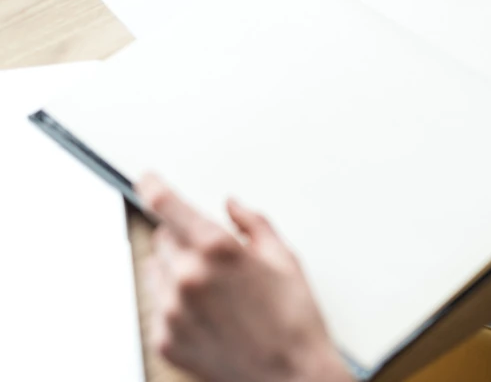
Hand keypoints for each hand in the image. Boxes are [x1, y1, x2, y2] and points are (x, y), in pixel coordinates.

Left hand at [138, 174, 350, 381]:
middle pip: (163, 238)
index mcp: (217, 250)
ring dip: (176, 270)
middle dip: (184, 238)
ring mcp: (172, 311)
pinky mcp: (166, 339)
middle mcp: (187, 277)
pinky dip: (177, 303)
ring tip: (215, 290)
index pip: (168, 205)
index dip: (153, 186)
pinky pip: (159, 307)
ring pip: (156, 272)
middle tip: (216, 257)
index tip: (146, 178)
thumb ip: (253, 223)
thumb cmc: (294, 318)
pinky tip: (210, 315)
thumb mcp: (285, 258)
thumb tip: (232, 206)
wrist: (290, 375)